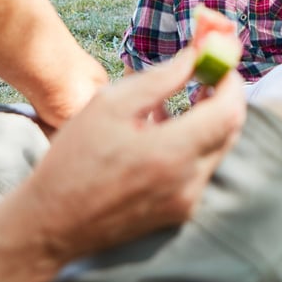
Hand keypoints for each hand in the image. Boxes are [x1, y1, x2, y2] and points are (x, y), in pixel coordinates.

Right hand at [14, 48, 245, 264]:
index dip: (231, 83)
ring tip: (173, 105)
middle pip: (229, 131)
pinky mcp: (178, 213)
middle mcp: (188, 182)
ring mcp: (185, 201)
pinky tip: (161, 135)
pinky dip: (192, 147)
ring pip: (215, 150)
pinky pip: (200, 171)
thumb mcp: (110, 105)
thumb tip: (193, 57)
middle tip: (205, 79)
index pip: (229, 111)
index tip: (220, 65)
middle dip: (223, 100)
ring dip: (205, 123)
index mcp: (172, 153)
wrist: (51, 223)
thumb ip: (160, 78)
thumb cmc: (74, 159)